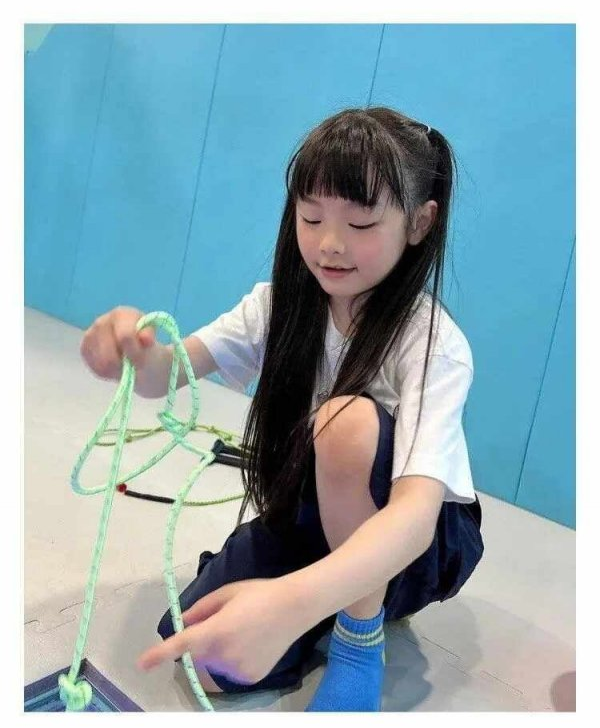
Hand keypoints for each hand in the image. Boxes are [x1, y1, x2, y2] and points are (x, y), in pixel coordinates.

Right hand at [80, 306, 155, 380]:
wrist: (136, 353)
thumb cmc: (145, 346)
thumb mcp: (152, 341)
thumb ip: (149, 338)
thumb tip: (146, 339)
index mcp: (122, 314)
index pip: (125, 337)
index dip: (135, 353)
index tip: (142, 359)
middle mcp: (102, 321)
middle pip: (109, 355)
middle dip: (124, 364)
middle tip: (133, 364)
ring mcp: (90, 335)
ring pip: (102, 364)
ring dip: (116, 370)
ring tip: (124, 364)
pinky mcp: (84, 349)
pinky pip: (96, 368)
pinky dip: (108, 372)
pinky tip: (115, 366)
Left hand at [136, 578, 308, 685]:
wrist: (295, 607)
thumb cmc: (259, 594)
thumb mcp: (227, 593)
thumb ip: (200, 609)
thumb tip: (183, 623)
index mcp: (217, 630)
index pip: (182, 645)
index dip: (160, 655)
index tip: (143, 663)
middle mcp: (225, 655)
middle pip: (198, 654)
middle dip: (202, 641)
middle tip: (224, 621)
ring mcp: (238, 670)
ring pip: (214, 663)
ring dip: (218, 651)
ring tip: (243, 631)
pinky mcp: (249, 678)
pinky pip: (230, 670)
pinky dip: (233, 659)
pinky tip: (252, 643)